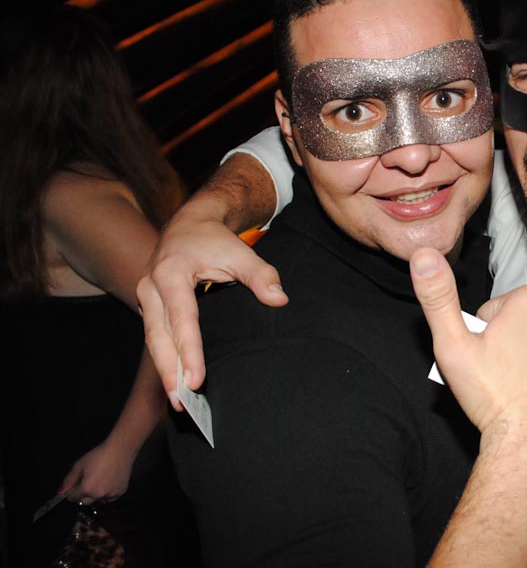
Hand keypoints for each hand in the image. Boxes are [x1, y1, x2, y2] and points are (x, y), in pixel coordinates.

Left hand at [59, 440, 134, 505]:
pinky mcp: (121, 492)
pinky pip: (110, 498)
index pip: (74, 498)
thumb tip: (61, 492)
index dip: (72, 492)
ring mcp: (111, 495)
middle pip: (85, 502)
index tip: (76, 486)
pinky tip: (108, 483)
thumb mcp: (80, 465)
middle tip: (87, 483)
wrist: (120, 450)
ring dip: (96, 496)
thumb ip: (69, 480)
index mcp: (86, 489)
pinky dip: (107, 494)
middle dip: (83, 496)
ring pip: (99, 501)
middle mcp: (98, 496)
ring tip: (99, 482)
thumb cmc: (98, 456)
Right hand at [137, 199, 286, 405]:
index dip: (189, 351)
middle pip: (158, 337)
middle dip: (169, 371)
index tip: (196, 379)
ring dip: (164, 370)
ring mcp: (146, 297)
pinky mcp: (150, 306)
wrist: (188, 224)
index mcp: (171, 274)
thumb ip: (260, 275)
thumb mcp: (239, 251)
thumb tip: (279, 299)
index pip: (182, 319)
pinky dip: (164, 359)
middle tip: (182, 402)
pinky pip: (155, 336)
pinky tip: (175, 381)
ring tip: (177, 401)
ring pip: (153, 340)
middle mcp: (151, 287)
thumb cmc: (214, 239)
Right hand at [410, 248, 526, 464]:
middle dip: (506, 344)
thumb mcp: (452, 344)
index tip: (482, 359)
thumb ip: (437, 296)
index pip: (493, 311)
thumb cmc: (493, 396)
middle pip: (520, 324)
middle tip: (495, 375)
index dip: (481, 336)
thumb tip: (424, 255)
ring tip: (516, 388)